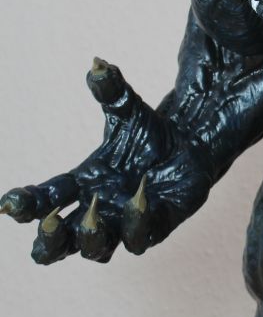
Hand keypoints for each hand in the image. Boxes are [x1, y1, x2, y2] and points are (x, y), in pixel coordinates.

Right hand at [1, 59, 212, 262]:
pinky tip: (137, 201)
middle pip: (61, 242)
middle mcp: (99, 211)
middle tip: (47, 226)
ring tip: (90, 218)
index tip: (9, 204)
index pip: (46, 200)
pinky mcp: (159, 225)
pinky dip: (137, 223)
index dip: (26, 205)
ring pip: (98, 250)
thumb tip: (99, 65)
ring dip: (90, 238)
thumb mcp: (127, 109)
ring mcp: (126, 223)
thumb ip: (110, 91)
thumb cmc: (150, 133)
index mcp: (82, 185)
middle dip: (49, 242)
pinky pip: (143, 236)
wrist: (191, 145)